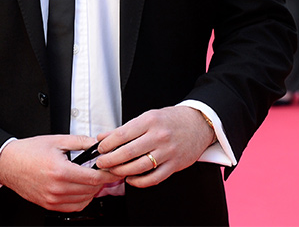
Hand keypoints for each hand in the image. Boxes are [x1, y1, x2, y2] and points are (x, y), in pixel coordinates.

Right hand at [0, 134, 117, 212]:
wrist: (8, 163)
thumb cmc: (28, 151)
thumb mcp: (56, 141)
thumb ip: (79, 142)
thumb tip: (97, 143)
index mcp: (60, 171)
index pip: (93, 178)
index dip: (107, 175)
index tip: (113, 171)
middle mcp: (57, 188)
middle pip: (91, 190)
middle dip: (101, 181)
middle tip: (103, 172)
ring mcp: (52, 199)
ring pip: (84, 200)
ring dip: (92, 191)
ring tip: (91, 179)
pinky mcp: (49, 205)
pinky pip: (73, 207)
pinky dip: (82, 200)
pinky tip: (82, 189)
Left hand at [93, 106, 215, 187]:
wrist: (198, 123)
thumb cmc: (171, 119)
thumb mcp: (147, 117)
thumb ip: (125, 128)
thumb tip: (103, 137)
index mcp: (150, 121)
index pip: (122, 135)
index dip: (107, 144)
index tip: (100, 149)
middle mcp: (158, 136)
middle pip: (128, 153)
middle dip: (110, 160)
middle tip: (101, 163)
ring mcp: (167, 152)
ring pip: (139, 167)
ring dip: (122, 171)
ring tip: (113, 171)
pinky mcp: (174, 165)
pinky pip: (154, 178)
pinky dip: (139, 182)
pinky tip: (130, 179)